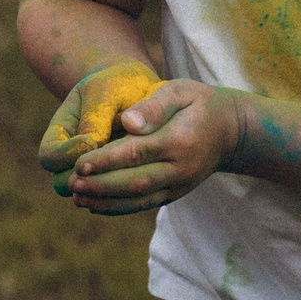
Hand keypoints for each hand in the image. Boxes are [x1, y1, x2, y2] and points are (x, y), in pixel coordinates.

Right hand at [38, 60, 164, 192]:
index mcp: (59, 132)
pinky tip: (144, 177)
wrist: (137, 89)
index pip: (50, 156)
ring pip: (88, 195)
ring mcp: (89, 171)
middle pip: (62, 183)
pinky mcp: (112, 179)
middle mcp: (69, 157)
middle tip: (116, 166)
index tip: (97, 141)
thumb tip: (96, 143)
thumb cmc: (116, 85)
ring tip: (133, 171)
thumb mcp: (105, 91)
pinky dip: (124, 192)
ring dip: (107, 187)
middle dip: (87, 178)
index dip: (70, 154)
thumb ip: (98, 116)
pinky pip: (112, 197)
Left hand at [66, 80, 243, 214]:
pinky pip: (145, 205)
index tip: (79, 164)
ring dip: (105, 202)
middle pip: (135, 182)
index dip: (106, 161)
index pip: (137, 153)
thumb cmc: (198, 103)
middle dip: (101, 185)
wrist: (229, 130)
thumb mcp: (180, 91)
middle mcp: (181, 169)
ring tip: (77, 198)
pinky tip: (94, 206)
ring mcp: (179, 185)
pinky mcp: (175, 194)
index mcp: (180, 141)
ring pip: (139, 199)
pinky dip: (118, 208)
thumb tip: (128, 122)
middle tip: (71, 184)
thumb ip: (154, 105)